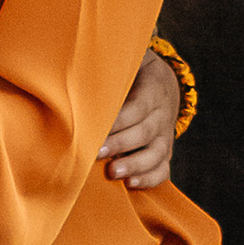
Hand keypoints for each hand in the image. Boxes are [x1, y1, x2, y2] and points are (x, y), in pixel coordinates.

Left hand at [101, 48, 180, 190]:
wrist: (162, 85)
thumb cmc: (133, 73)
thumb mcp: (128, 62)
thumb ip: (109, 65)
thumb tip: (78, 60)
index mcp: (153, 88)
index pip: (138, 106)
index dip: (118, 120)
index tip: (95, 128)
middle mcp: (162, 114)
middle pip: (145, 132)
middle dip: (120, 144)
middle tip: (95, 153)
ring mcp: (165, 135)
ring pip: (156, 153)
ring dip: (135, 165)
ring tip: (113, 173)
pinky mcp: (164, 152)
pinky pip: (163, 169)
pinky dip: (150, 179)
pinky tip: (130, 184)